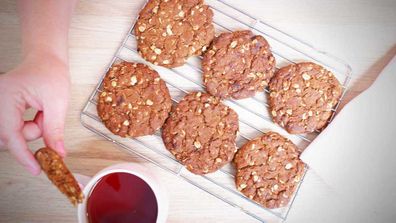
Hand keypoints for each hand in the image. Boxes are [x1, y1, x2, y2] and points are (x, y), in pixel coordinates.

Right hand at [0, 50, 69, 174]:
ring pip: (12, 133)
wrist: (46, 59)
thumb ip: (54, 130)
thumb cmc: (51, 73)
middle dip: (31, 134)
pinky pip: (13, 126)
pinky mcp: (2, 107)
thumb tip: (57, 154)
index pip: (12, 135)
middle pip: (9, 136)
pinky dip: (28, 125)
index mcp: (6, 98)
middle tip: (46, 120)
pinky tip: (37, 112)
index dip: (24, 155)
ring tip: (44, 112)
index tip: (36, 169)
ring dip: (31, 129)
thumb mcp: (57, 103)